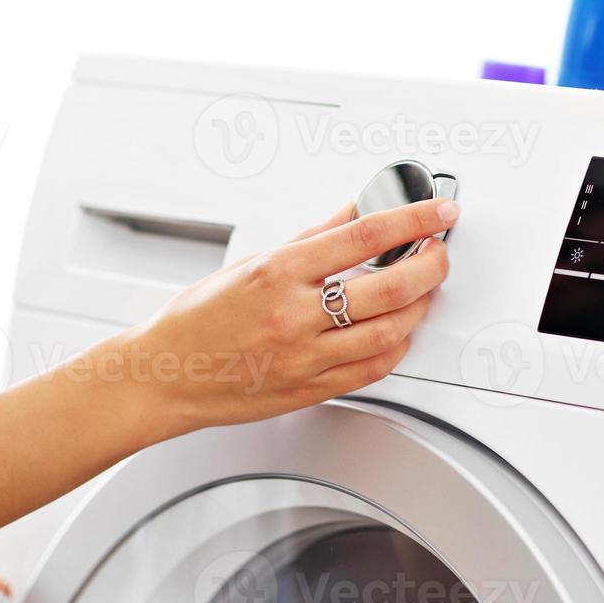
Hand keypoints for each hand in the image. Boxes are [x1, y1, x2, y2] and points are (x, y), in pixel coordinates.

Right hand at [98, 198, 455, 434]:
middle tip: (438, 252)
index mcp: (278, 273)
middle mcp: (294, 315)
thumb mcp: (248, 263)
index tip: (439, 212)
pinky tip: (398, 332)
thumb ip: (309, 240)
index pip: (366, 235)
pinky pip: (372, 369)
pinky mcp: (310, 389)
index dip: (414, 219)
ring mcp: (305, 356)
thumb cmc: (195, 321)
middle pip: (391, 286)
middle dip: (431, 265)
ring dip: (420, 307)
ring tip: (422, 290)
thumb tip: (351, 214)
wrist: (164, 375)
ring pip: (391, 332)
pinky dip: (397, 347)